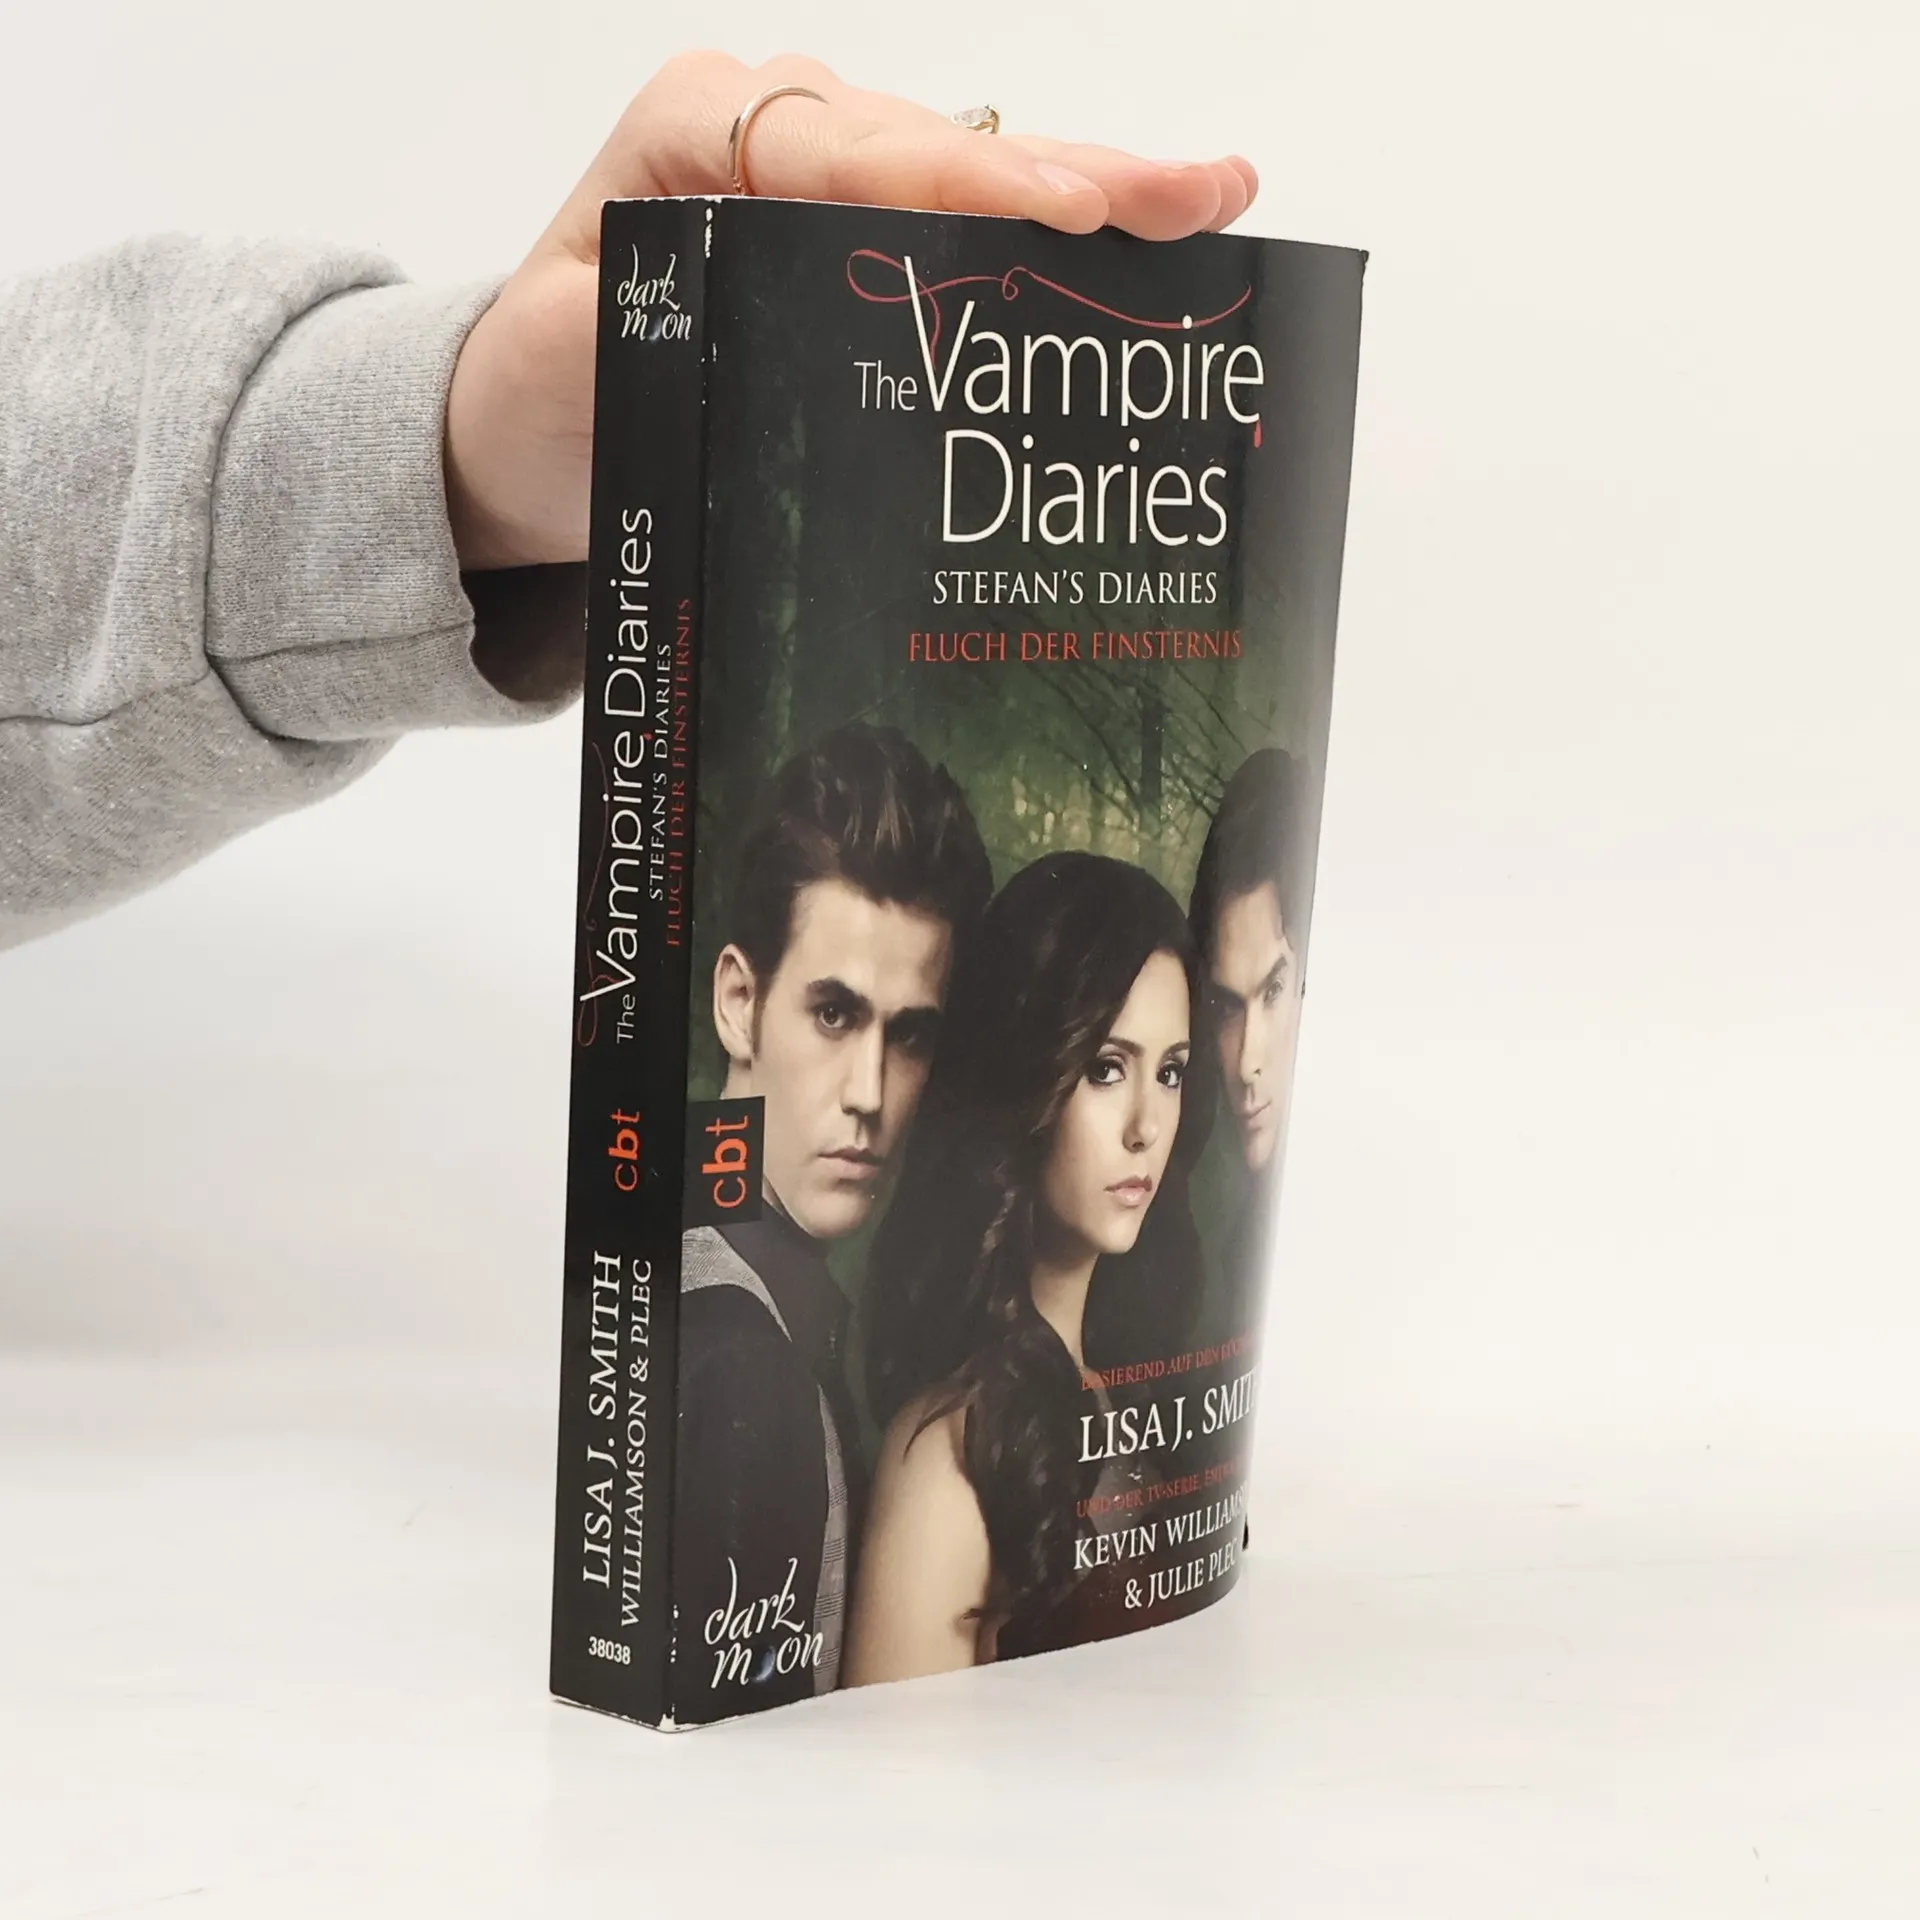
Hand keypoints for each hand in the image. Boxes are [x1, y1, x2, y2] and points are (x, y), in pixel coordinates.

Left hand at [444, 51, 1258, 571]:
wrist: (527, 425)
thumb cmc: (543, 386)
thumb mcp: (572, 357)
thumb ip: (658, 321)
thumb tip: (766, 314)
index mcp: (703, 130)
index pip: (849, 148)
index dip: (962, 182)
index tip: (1058, 212)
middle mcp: (780, 131)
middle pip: (944, 149)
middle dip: (1072, 176)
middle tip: (1198, 196)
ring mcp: (831, 179)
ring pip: (977, 179)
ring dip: (1095, 197)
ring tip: (1212, 203)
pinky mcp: (862, 236)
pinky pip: (967, 226)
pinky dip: (1056, 243)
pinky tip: (1150, 238)